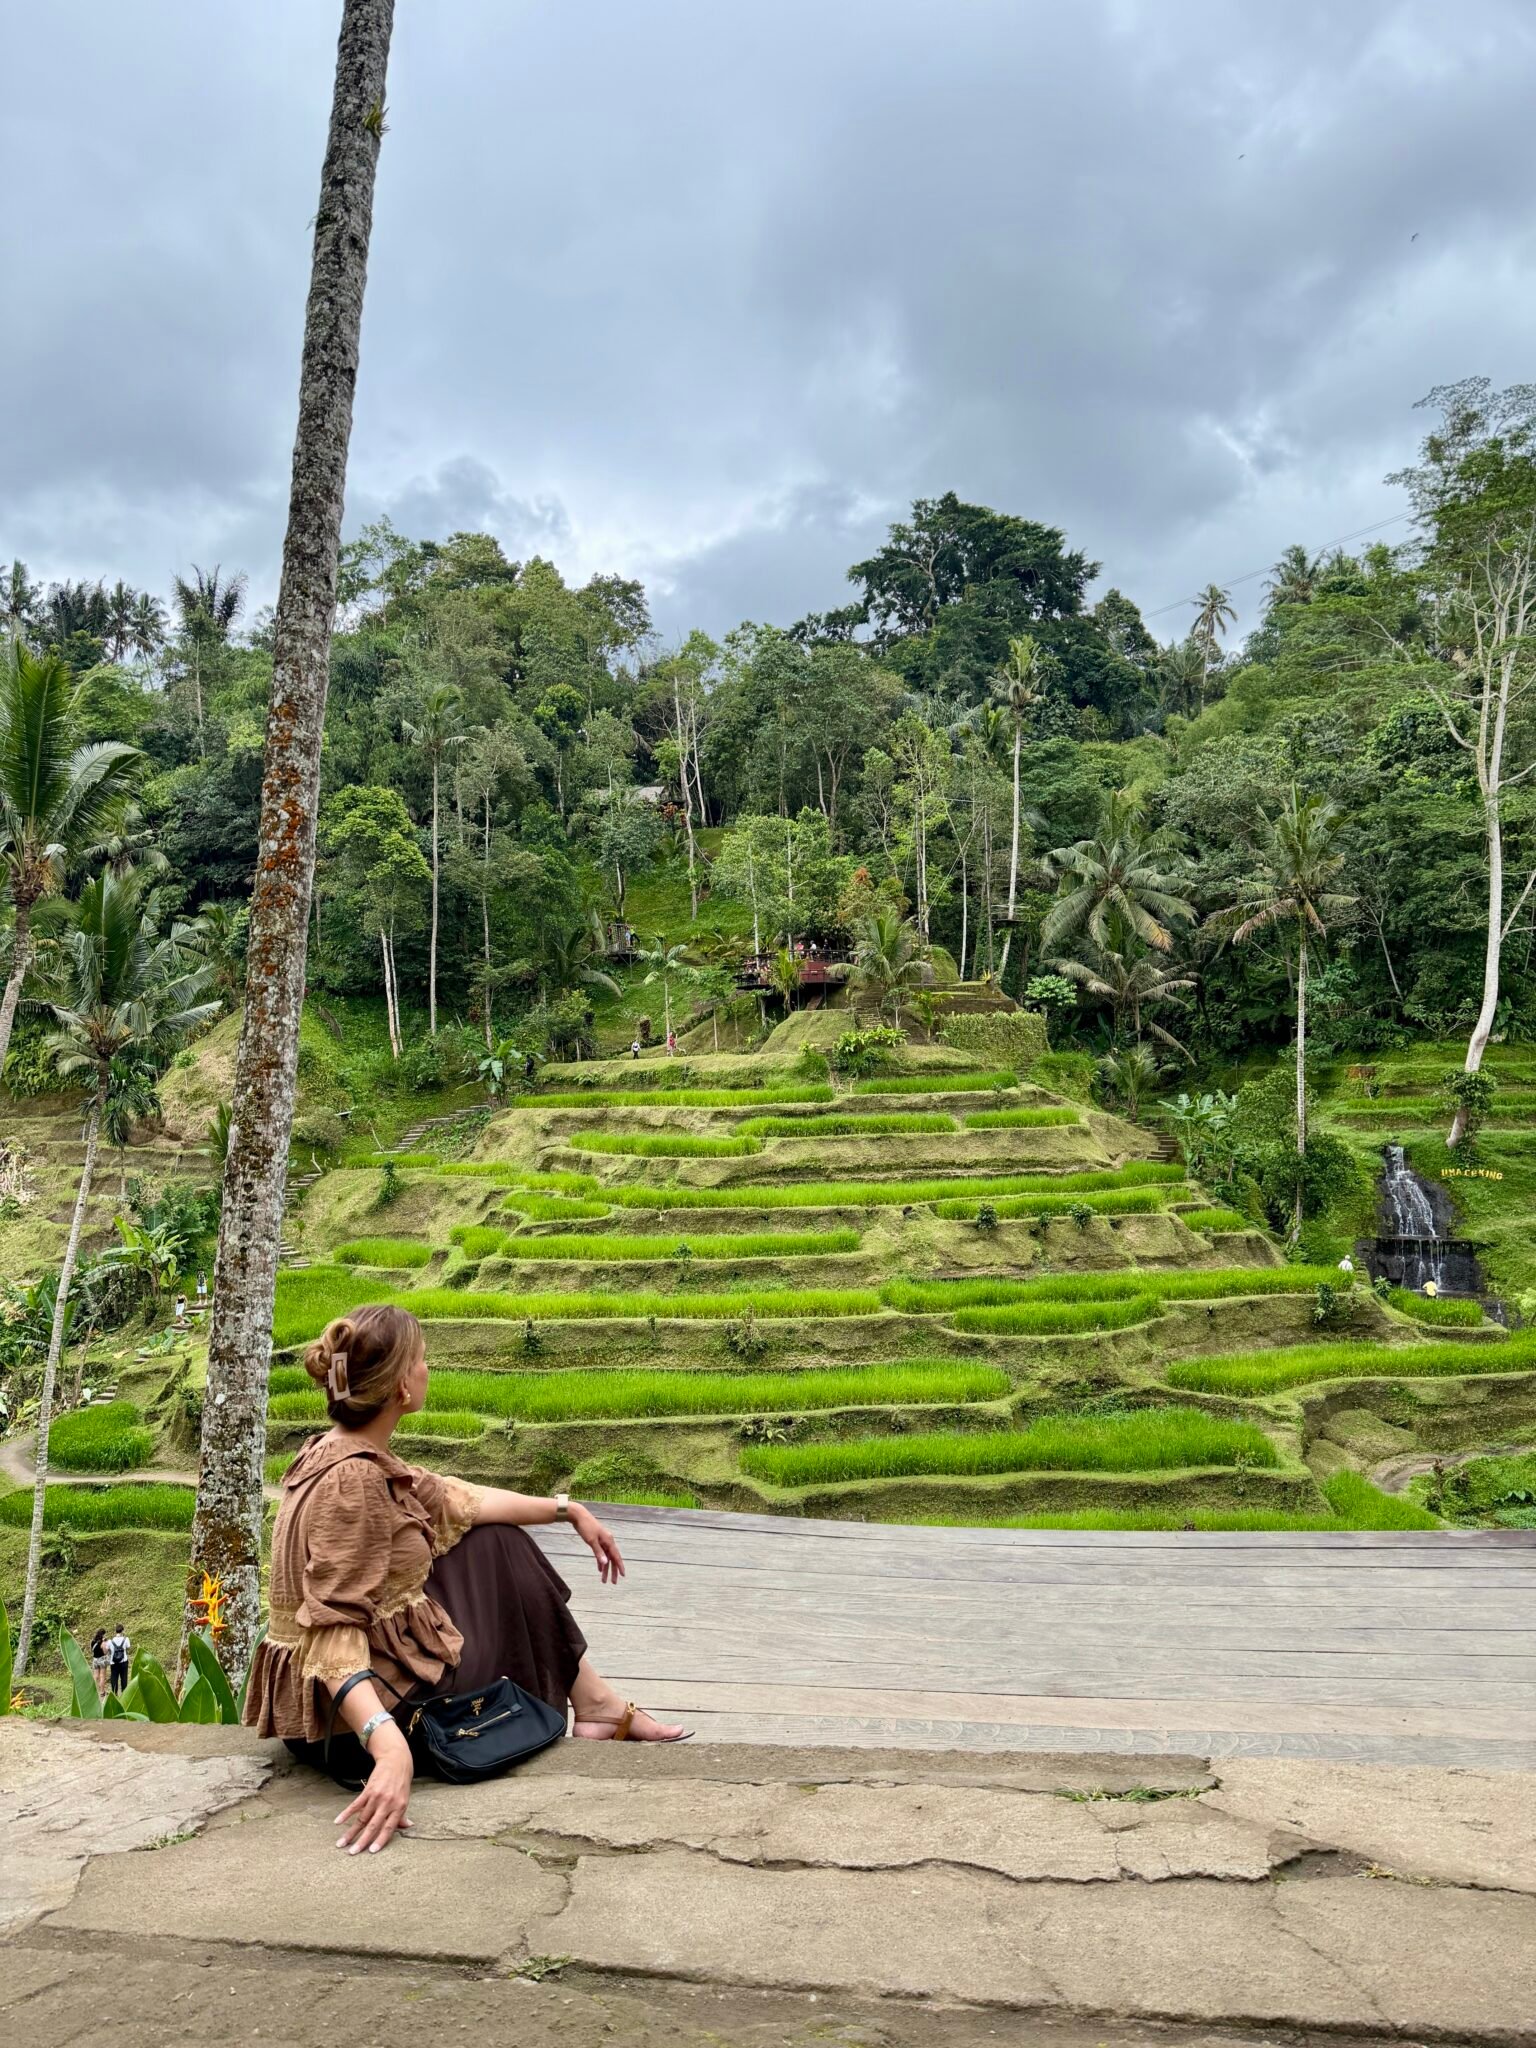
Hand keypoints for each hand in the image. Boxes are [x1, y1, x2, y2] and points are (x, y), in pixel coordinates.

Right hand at [335, 1724, 413, 1852]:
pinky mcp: (368, 1790)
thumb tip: (408, 1827)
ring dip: (350, 1832)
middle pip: (373, 1825)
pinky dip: (346, 1813)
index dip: (380, 1840)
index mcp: (399, 1807)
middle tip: (352, 1853)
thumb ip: (402, 1815)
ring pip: (361, 1818)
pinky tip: (338, 1822)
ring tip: (341, 1843)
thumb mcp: (405, 1799)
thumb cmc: (401, 1783)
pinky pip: (355, 1805)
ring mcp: (377, 1797)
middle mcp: (388, 1803)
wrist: (396, 1761)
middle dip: (362, 1841)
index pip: (389, 1828)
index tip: (371, 1852)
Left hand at [573, 1506, 624, 1583]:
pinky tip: (600, 1569)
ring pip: (606, 1557)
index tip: (623, 1576)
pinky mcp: (597, 1541)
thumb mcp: (591, 1541)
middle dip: (612, 1571)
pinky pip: (601, 1553)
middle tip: (613, 1582)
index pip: (616, 1556)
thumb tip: (605, 1563)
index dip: (620, 1566)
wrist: (578, 1515)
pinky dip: (601, 1561)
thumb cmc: (585, 1527)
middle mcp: (608, 1541)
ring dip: (605, 1568)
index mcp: (608, 1541)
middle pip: (612, 1558)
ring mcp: (603, 1541)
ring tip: (604, 1580)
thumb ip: (598, 1552)